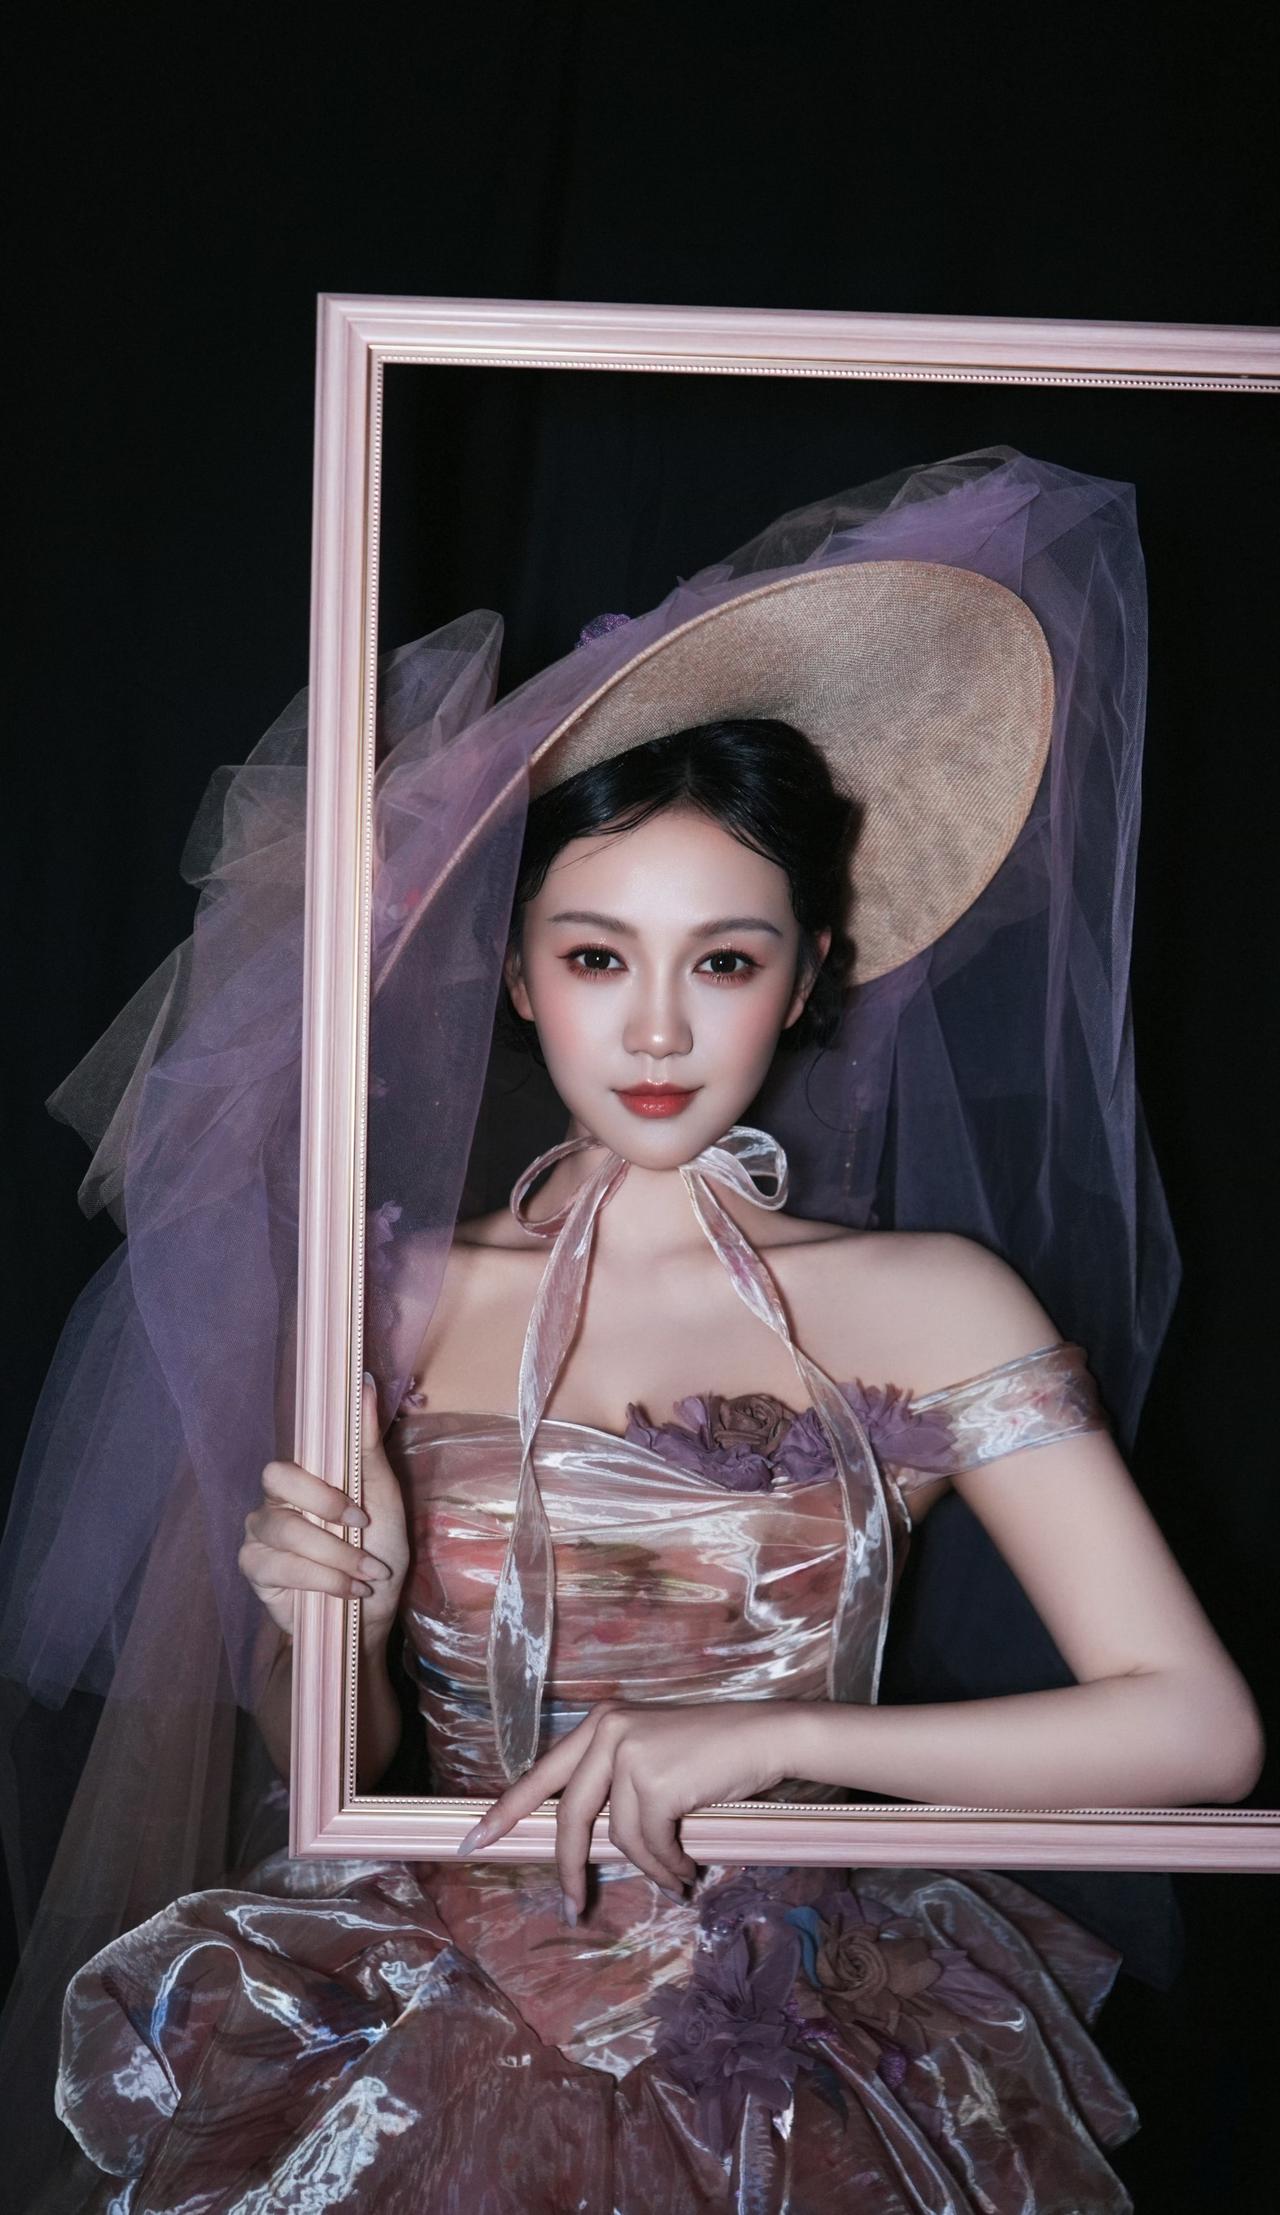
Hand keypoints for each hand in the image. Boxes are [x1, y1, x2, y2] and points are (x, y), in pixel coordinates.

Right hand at [239, 1376, 409, 1641]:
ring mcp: (260, 1533)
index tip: (360, 1510)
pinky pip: (280, 1566)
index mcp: (306, 1477)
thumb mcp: (383, 1500)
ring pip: (285, 1529)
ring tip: (367, 1573)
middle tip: (360, 1531)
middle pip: (277, 1479)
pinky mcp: (254, 1568)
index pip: (294, 1454)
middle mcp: (276, 1499)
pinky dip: (323, 1579)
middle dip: (323, 1510)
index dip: (322, 1483)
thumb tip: (365, 1382)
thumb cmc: (377, 1553)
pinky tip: (348, 1589)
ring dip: (335, 1555)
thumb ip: (367, 1445)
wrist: (366, 1619)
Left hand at [455, 1700, 792, 1920]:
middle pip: (568, 1815)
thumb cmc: (713, 1753)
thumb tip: (583, 1845)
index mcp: (601, 1724)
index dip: (507, 1810)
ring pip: (619, 1838)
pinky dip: (668, 1865)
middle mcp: (608, 1730)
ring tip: (677, 1872)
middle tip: (572, 1905)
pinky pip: (650, 1845)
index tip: (475, 1840)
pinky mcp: (656, 1782)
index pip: (542, 1773)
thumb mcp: (652, 1756)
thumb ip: (614, 1786)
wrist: (766, 1736)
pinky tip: (689, 1866)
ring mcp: (630, 1754)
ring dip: (649, 1866)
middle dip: (568, 1866)